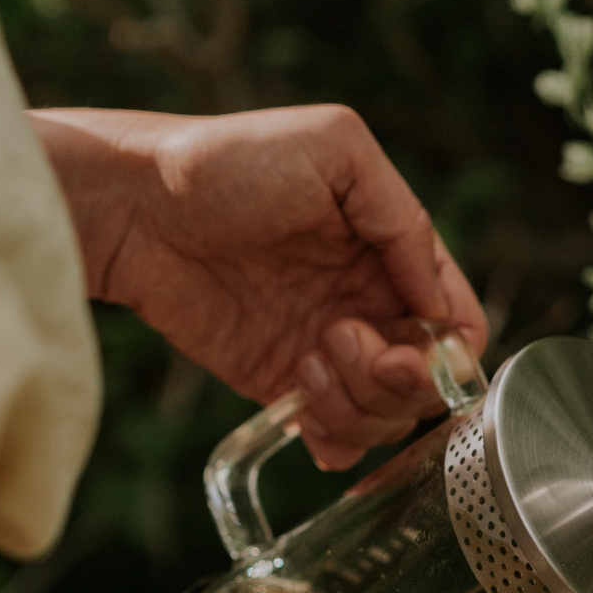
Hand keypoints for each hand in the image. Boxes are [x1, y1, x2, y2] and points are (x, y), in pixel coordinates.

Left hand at [32, 105, 487, 468]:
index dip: (452, 350)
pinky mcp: (285, 386)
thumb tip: (438, 307)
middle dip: (399, 380)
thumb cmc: (228, 161)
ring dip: (357, 403)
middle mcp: (369, 308)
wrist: (134, 206)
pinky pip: (338, 439)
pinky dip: (335, 442)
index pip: (459, 323)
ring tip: (305, 359)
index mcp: (392, 256)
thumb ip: (404, 219)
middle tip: (342, 340)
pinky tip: (303, 410)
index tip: (411, 347)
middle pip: (428, 382)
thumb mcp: (337, 150)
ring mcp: (329, 352)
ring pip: (387, 418)